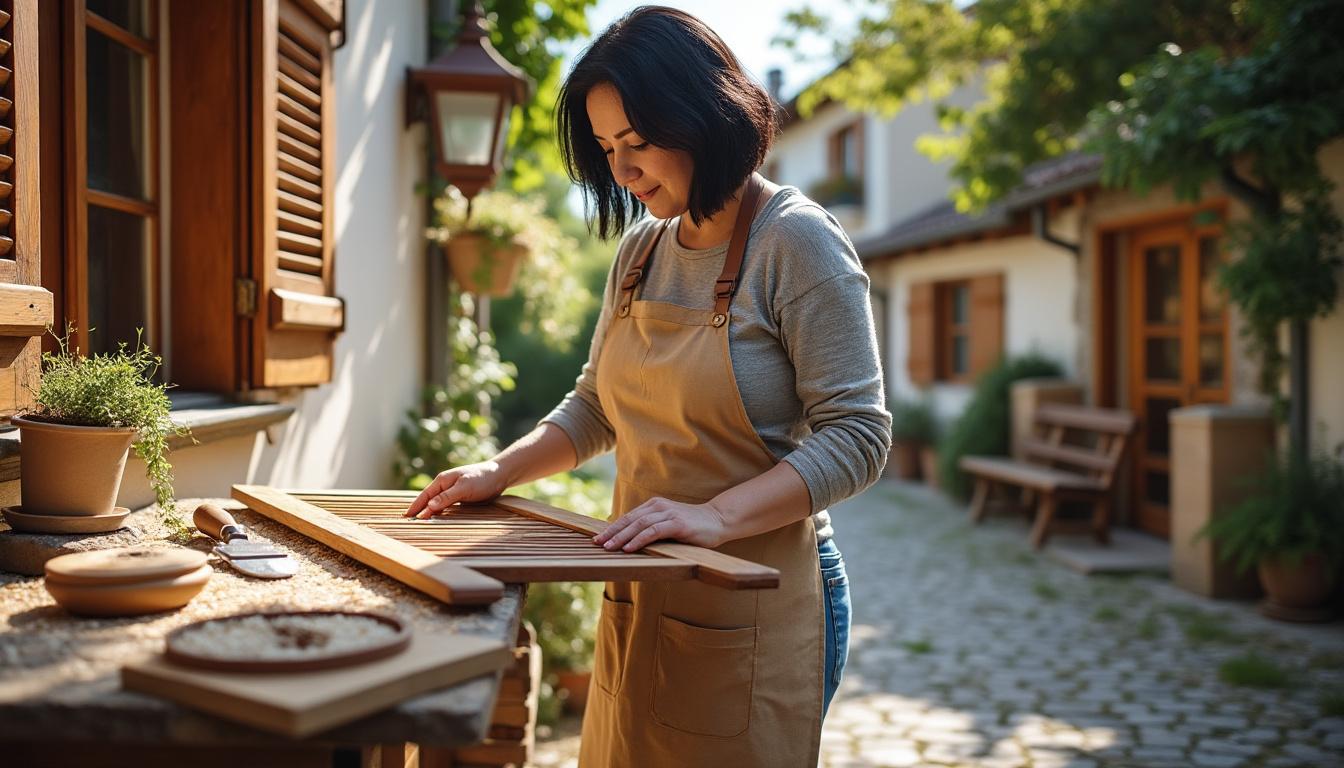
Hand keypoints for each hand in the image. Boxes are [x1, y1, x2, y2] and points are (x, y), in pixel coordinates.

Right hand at [404, 461, 507, 518]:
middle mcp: (444, 486)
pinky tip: (436, 521)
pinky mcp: (460, 498)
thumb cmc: (482, 478)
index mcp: (442, 480)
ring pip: (436, 505)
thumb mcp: (465, 487)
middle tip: (408, 524)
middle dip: (419, 511)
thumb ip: (447, 497)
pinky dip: (439, 514)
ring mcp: (452, 492)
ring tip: (419, 525)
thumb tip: (429, 506)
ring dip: (428, 514)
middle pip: (428, 501)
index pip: (425, 496)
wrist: (500, 475)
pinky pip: (446, 507)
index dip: (415, 507)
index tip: (406, 517)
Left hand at [593, 497, 728, 551]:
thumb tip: (629, 541)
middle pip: (629, 519)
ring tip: (609, 547)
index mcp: (654, 505)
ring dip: (621, 537)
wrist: (718, 520)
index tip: (598, 538)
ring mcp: (668, 514)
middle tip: (597, 543)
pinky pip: (654, 532)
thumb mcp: (668, 524)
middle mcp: (659, 506)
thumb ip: (652, 529)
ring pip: (639, 525)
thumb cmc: (692, 526)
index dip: (612, 527)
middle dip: (612, 532)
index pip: (628, 517)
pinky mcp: (678, 524)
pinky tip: (629, 548)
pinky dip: (639, 540)